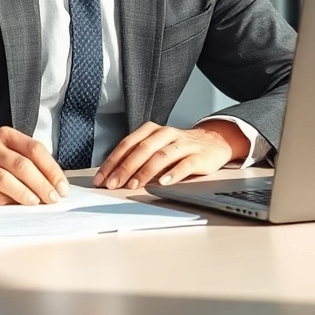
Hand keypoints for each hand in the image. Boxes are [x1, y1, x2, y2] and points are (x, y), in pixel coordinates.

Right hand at [0, 127, 70, 205]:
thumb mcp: (8, 152)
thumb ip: (29, 163)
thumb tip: (55, 187)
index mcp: (6, 136)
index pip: (35, 150)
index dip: (51, 170)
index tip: (62, 188)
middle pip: (21, 165)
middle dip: (41, 184)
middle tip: (52, 199)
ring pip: (3, 178)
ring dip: (23, 193)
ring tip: (35, 203)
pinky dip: (0, 200)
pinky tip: (10, 206)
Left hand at [93, 120, 246, 189]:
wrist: (213, 142)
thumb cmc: (178, 148)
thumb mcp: (156, 148)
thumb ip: (137, 158)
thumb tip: (112, 176)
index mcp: (152, 130)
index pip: (128, 144)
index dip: (113, 161)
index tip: (102, 178)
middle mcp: (166, 134)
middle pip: (142, 149)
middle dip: (125, 167)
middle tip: (114, 184)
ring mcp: (183, 144)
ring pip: (161, 155)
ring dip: (145, 171)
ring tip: (134, 184)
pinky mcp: (198, 156)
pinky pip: (185, 164)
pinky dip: (173, 173)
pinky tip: (164, 182)